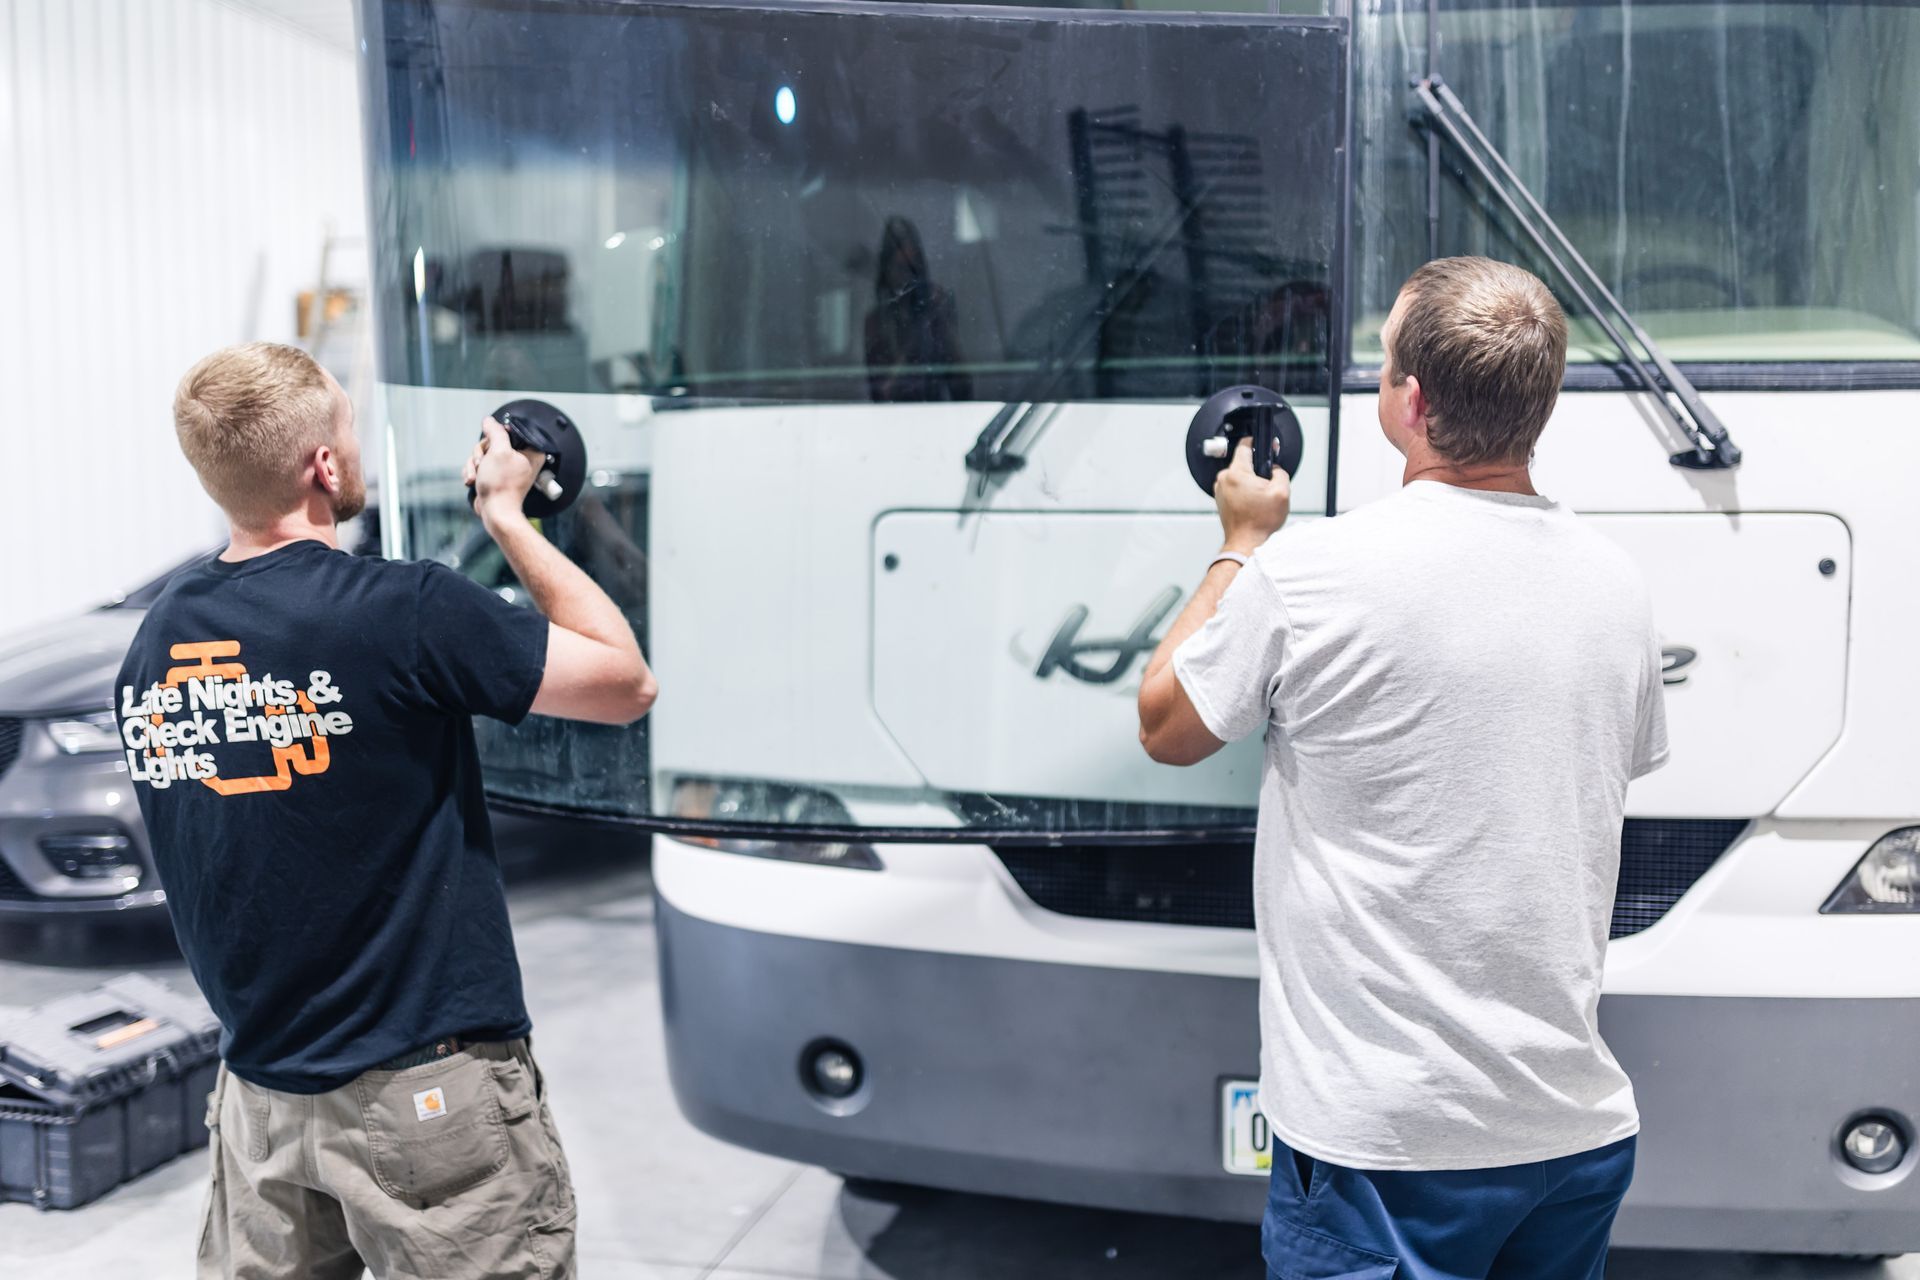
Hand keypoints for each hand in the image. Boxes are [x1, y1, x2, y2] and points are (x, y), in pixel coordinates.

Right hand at [464, 417, 544, 529]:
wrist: (495, 512)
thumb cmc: (501, 485)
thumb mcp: (498, 451)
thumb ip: (496, 432)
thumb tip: (489, 420)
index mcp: (531, 451)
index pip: (509, 431)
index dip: (496, 437)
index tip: (493, 448)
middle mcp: (521, 459)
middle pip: (492, 442)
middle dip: (481, 454)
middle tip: (482, 464)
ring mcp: (507, 468)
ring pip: (482, 453)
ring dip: (474, 464)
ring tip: (476, 477)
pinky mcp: (495, 476)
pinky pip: (479, 465)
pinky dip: (472, 472)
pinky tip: (472, 481)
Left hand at [1213, 436, 1290, 552]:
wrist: (1246, 542)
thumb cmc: (1259, 522)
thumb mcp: (1281, 492)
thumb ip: (1280, 472)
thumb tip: (1275, 469)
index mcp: (1237, 473)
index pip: (1245, 445)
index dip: (1257, 442)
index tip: (1264, 445)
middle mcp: (1224, 479)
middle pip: (1244, 463)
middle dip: (1258, 470)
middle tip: (1267, 486)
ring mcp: (1220, 490)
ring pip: (1240, 476)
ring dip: (1251, 483)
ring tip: (1260, 499)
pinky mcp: (1221, 499)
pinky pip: (1235, 487)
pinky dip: (1245, 492)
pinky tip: (1253, 504)